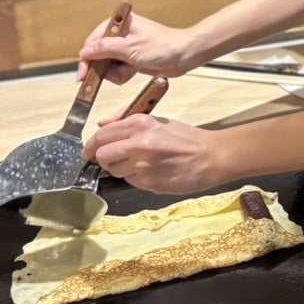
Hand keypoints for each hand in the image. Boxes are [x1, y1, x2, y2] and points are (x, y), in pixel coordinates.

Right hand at [77, 11, 196, 85]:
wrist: (185, 55)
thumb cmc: (161, 47)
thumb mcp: (130, 48)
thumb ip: (105, 49)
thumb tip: (84, 51)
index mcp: (119, 23)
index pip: (92, 42)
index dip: (86, 59)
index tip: (83, 76)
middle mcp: (120, 33)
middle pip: (98, 54)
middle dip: (105, 68)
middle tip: (113, 76)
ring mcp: (125, 46)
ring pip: (107, 64)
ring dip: (116, 72)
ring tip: (130, 71)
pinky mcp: (131, 57)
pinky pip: (118, 70)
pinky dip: (123, 74)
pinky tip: (133, 72)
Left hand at [84, 113, 224, 194]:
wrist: (212, 156)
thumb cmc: (187, 137)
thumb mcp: (159, 121)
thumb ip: (128, 121)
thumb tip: (101, 124)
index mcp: (140, 123)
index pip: (101, 135)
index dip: (92, 145)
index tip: (91, 150)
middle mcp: (137, 143)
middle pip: (101, 155)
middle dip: (103, 159)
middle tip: (112, 159)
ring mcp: (141, 165)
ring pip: (114, 170)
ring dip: (121, 169)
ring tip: (139, 164)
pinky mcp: (148, 183)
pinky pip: (130, 181)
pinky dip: (136, 178)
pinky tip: (151, 172)